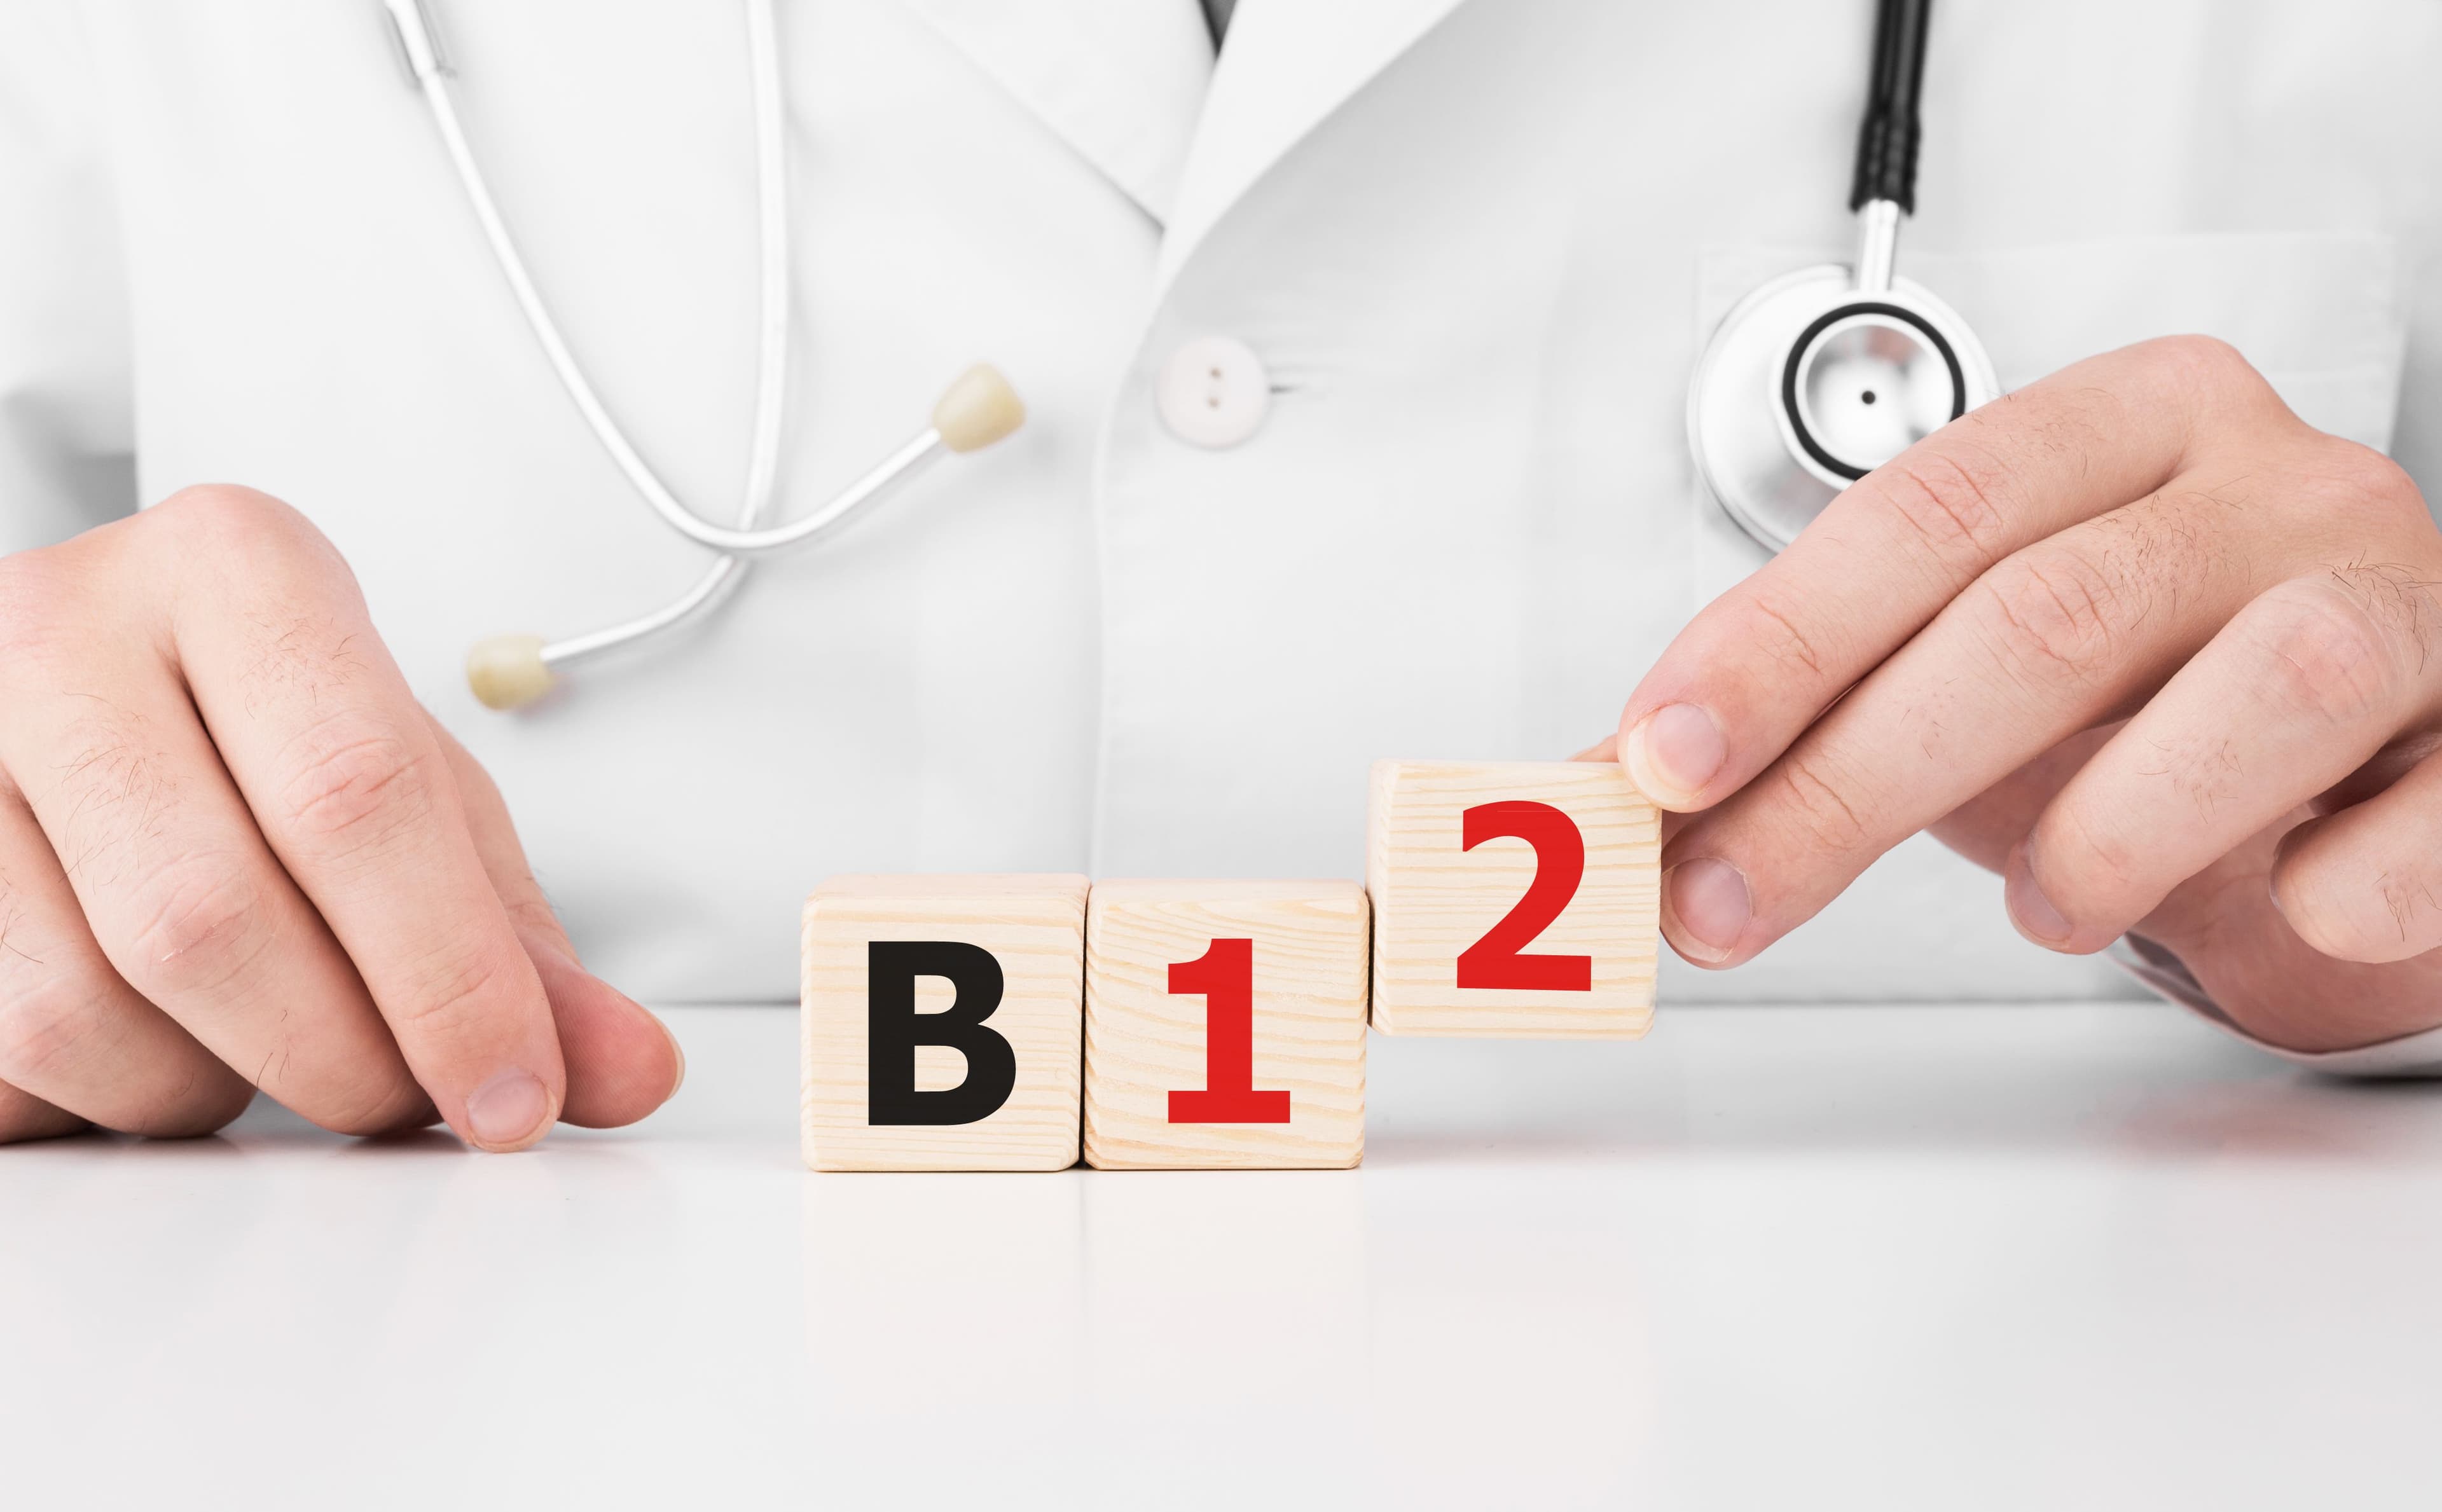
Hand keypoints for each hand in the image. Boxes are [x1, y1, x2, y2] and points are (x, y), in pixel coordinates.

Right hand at [0, 486, 682, 1145]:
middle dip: (336, 1059)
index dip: (449, 978)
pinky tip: (154, 1045)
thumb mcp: (416, 802)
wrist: (80, 680)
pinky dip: (96, 1100)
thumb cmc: (270, 733)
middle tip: (398, 1096)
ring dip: (204, 1091)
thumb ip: (522, 945)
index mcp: (236, 570)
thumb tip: (634, 1070)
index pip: (356, 796)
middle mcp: (64, 627)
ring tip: (262, 1050)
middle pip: (211, 917)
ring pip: (77, 1010)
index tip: (517, 1097)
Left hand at [1610, 335, 2441, 1052]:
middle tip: (1732, 896)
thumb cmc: (2165, 694)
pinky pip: (2431, 809)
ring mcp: (2408, 592)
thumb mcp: (1978, 675)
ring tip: (2046, 912)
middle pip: (2045, 612)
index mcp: (2129, 428)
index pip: (1925, 513)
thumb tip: (1623, 784)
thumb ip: (1825, 708)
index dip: (1780, 641)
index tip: (1657, 754)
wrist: (2387, 748)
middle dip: (1854, 779)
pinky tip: (2286, 906)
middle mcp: (2271, 484)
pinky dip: (2341, 879)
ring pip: (2263, 682)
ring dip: (2110, 831)